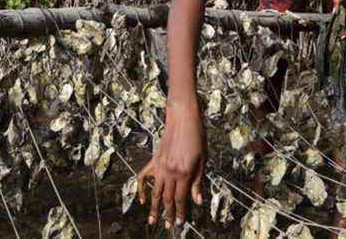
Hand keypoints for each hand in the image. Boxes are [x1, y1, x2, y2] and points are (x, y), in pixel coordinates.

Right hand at [137, 99, 205, 228]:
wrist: (183, 118)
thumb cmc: (197, 137)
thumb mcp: (203, 160)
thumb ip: (198, 181)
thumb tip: (197, 201)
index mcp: (184, 173)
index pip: (180, 198)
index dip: (179, 212)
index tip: (179, 223)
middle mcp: (170, 172)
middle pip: (168, 198)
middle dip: (167, 213)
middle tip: (167, 226)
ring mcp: (160, 166)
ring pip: (155, 191)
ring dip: (154, 207)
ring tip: (152, 220)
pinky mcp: (154, 159)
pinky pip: (144, 177)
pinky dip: (142, 189)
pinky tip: (143, 198)